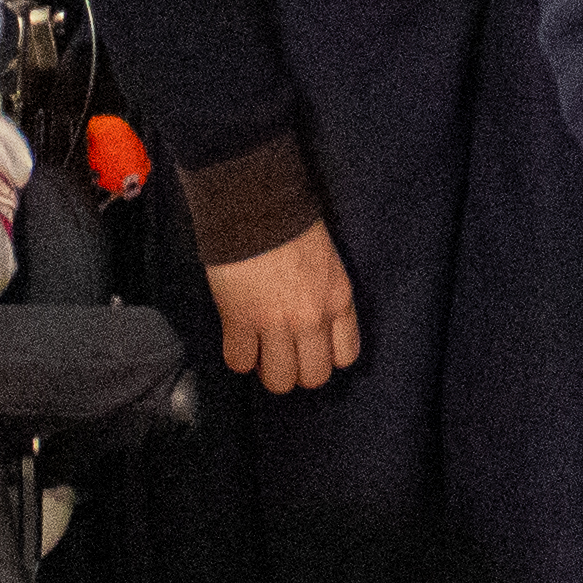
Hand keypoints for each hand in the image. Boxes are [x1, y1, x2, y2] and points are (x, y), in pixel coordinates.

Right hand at [207, 223, 363, 394]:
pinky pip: (240, 362)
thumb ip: (324, 297)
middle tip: (280, 352)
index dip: (324, 357)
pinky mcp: (241, 320)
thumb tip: (310, 328)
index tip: (309, 347)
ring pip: (278, 380)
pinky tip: (237, 337)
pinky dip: (238, 355)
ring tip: (257, 349)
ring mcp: (277, 322)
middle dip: (296, 370)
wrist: (255, 202)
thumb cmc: (290, 224)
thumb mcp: (326, 263)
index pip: (345, 356)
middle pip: (313, 377)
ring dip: (266, 368)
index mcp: (339, 299)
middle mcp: (313, 317)